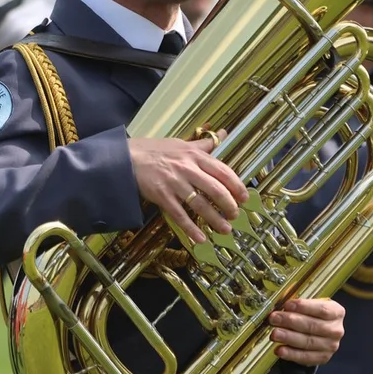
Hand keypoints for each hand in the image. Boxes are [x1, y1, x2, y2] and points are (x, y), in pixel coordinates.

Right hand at [129, 132, 247, 243]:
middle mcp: (187, 168)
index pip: (222, 171)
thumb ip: (204, 144)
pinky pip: (179, 215)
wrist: (127, 158)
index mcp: (194, 155)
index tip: (244, 197)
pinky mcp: (162, 196)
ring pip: (200, 204)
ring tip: (224, 229)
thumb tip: (224, 134)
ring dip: (215, 219)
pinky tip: (200, 239)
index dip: (236, 185)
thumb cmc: (156, 150)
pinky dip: (191, 228)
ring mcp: (174, 183)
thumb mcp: (182, 143)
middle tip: (235, 215)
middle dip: (229, 205)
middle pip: (215, 189)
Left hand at [269, 298, 344, 365]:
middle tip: (274, 318)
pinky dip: (291, 354)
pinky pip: (305, 357)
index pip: (321, 309)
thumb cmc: (314, 315)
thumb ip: (300, 305)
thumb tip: (282, 306)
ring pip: (308, 342)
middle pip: (312, 326)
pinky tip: (280, 350)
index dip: (304, 307)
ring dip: (289, 338)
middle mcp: (335, 330)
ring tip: (274, 334)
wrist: (321, 332)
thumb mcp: (312, 305)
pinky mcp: (322, 358)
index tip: (287, 305)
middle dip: (290, 321)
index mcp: (336, 312)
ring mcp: (330, 345)